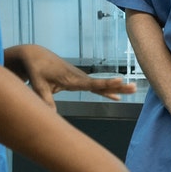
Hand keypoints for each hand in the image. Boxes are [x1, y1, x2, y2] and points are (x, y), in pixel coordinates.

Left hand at [6, 45, 135, 106]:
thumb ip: (45, 99)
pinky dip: (105, 91)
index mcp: (71, 78)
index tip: (120, 80)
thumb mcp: (38, 84)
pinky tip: (116, 98)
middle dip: (117, 86)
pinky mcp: (78, 80)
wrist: (36, 55)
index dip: (106, 83)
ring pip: (101, 85)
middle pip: (101, 84)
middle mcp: (79, 77)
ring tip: (132, 90)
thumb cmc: (36, 69)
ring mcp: (80, 78)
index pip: (92, 83)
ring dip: (116, 88)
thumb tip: (50, 116)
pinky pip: (95, 87)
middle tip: (134, 87)